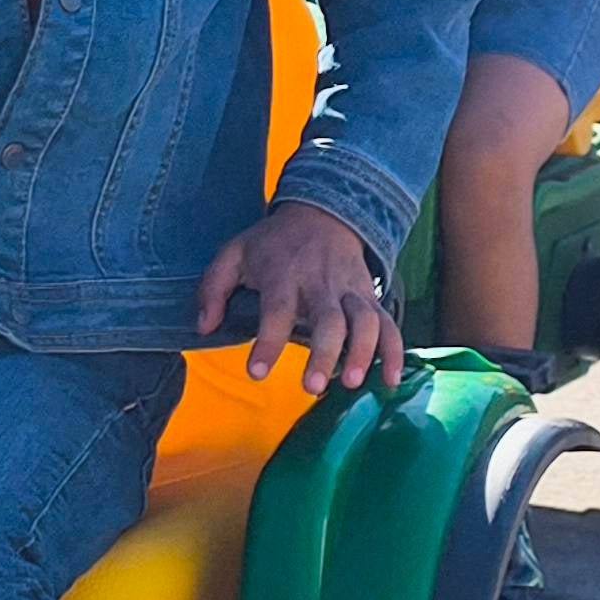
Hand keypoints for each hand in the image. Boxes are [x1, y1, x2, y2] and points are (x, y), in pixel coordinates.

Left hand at [194, 201, 402, 391]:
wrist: (323, 212)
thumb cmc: (273, 242)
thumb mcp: (234, 252)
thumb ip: (213, 288)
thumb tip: (205, 327)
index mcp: (283, 275)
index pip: (276, 310)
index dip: (268, 342)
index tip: (257, 371)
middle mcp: (320, 284)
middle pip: (329, 320)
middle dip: (324, 355)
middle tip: (312, 388)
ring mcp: (349, 291)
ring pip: (364, 322)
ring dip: (362, 353)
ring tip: (352, 385)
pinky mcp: (370, 297)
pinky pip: (388, 323)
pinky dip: (395, 351)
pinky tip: (392, 379)